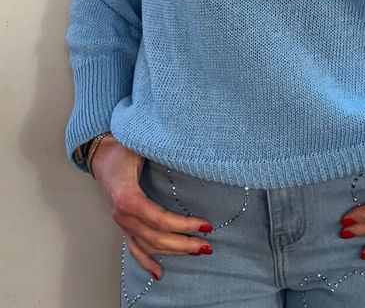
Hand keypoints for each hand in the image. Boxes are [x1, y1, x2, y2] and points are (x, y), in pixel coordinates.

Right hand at [91, 135, 214, 280]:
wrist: (100, 153)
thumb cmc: (121, 149)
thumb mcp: (141, 147)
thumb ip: (163, 152)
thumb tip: (190, 155)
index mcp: (128, 198)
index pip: (160, 220)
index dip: (184, 225)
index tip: (206, 226)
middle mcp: (123, 216)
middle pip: (156, 238)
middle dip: (184, 244)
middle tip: (207, 245)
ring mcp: (121, 223)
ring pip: (148, 246)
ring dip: (173, 252)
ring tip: (196, 252)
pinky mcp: (123, 225)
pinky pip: (135, 248)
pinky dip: (147, 262)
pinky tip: (159, 273)